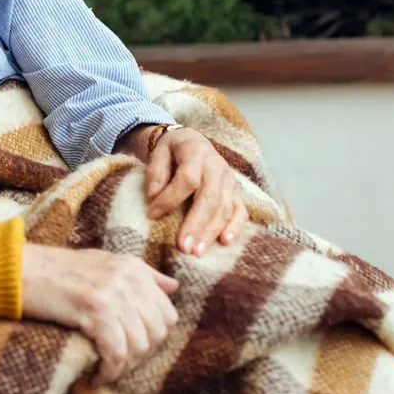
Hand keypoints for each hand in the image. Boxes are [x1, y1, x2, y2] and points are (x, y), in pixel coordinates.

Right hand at [21, 243, 178, 386]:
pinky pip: (116, 353)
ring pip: (138, 346)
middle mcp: (128, 278)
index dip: (152, 339)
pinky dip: (109, 371)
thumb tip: (174, 288)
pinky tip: (96, 377)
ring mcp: (113, 292)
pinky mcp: (95, 308)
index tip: (131, 349)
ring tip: (105, 370)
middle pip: (156, 333)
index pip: (167, 314)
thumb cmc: (56, 270)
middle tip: (117, 364)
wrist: (18, 269)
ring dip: (123, 367)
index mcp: (133, 267)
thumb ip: (142, 275)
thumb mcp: (104, 263)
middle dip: (139, 356)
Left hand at [137, 126, 247, 255]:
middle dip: (196, 224)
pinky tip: (225, 242)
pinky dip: (235, 227)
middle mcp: (217, 167)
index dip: (170, 198)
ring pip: (224, 208)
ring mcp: (230, 181)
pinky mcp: (237, 193)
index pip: (187, 179)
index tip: (152, 214)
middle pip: (209, 198)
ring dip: (211, 232)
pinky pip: (241, 211)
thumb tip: (154, 197)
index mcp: (196, 153)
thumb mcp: (158, 152)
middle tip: (182, 246)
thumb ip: (156, 173)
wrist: (194, 142)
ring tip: (197, 252)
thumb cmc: (173, 151)